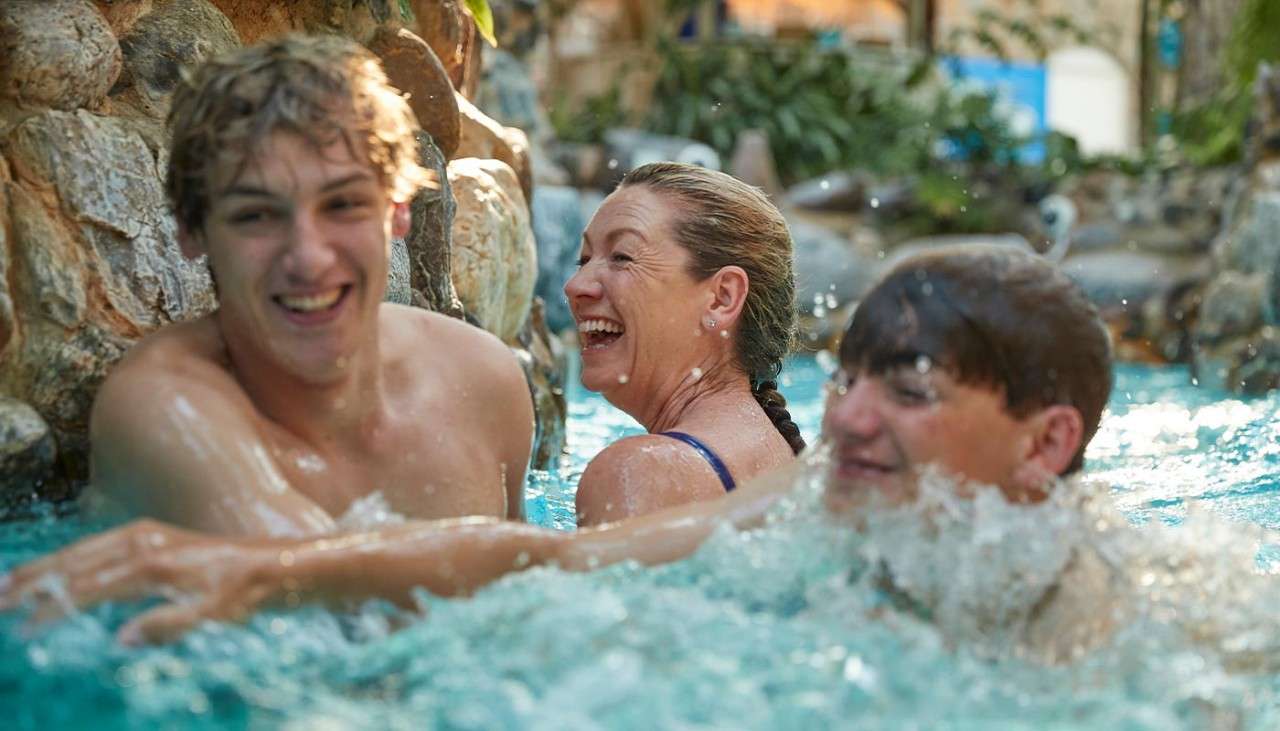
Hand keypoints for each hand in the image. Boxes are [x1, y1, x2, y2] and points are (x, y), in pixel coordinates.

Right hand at [0, 519, 282, 643]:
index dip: (50, 612)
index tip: (21, 634)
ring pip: (80, 551)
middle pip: (72, 563)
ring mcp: (146, 536)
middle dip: (29, 584)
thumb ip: (169, 627)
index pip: (86, 589)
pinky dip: (67, 559)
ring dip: (41, 569)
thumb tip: (121, 640)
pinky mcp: (152, 536)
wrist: (277, 565)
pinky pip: (97, 546)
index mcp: (152, 564)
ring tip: (4, 588)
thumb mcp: (214, 618)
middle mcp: (143, 543)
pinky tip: (52, 572)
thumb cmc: (246, 595)